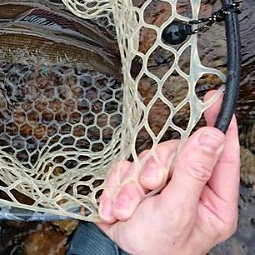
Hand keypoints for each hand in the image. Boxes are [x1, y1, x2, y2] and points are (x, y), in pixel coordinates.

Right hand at [97, 89, 239, 254]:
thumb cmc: (155, 249)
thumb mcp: (176, 210)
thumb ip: (193, 171)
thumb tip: (212, 136)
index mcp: (212, 199)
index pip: (222, 154)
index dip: (219, 125)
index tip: (214, 100)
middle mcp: (189, 188)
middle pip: (175, 151)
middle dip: (154, 169)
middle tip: (149, 187)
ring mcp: (162, 184)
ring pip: (147, 157)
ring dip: (132, 183)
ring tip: (127, 208)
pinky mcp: (137, 181)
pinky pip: (126, 166)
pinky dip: (118, 185)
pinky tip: (117, 208)